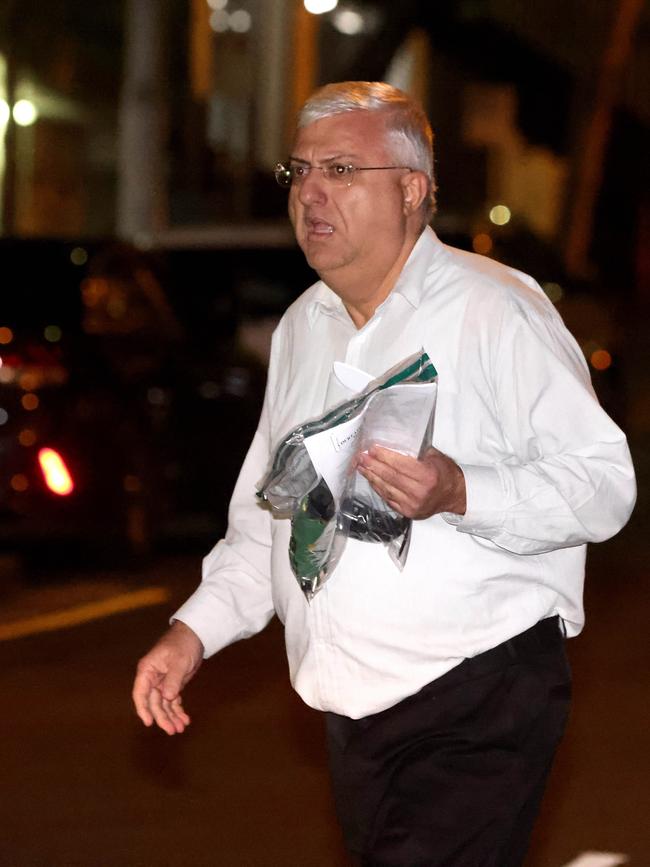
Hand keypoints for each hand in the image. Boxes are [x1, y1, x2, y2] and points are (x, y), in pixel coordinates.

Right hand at [132, 620, 203, 735]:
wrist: (195, 635)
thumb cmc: (183, 644)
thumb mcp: (179, 661)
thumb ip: (173, 680)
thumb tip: (167, 698)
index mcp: (147, 670)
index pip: (140, 693)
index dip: (143, 709)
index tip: (149, 723)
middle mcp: (152, 678)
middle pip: (153, 702)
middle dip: (162, 717)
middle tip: (172, 730)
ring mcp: (162, 682)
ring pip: (163, 704)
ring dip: (171, 717)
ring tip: (180, 728)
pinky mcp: (173, 684)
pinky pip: (173, 701)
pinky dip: (178, 710)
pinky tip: (185, 720)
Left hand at [356, 445, 465, 518]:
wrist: (454, 496)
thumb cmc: (445, 473)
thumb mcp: (435, 457)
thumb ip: (416, 451)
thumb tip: (393, 443)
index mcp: (427, 476)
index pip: (400, 465)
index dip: (384, 456)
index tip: (372, 449)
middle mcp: (419, 492)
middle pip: (390, 477)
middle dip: (373, 466)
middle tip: (362, 457)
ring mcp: (412, 505)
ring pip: (386, 489)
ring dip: (372, 477)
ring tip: (362, 467)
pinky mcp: (408, 512)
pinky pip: (388, 499)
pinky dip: (378, 488)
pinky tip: (371, 479)